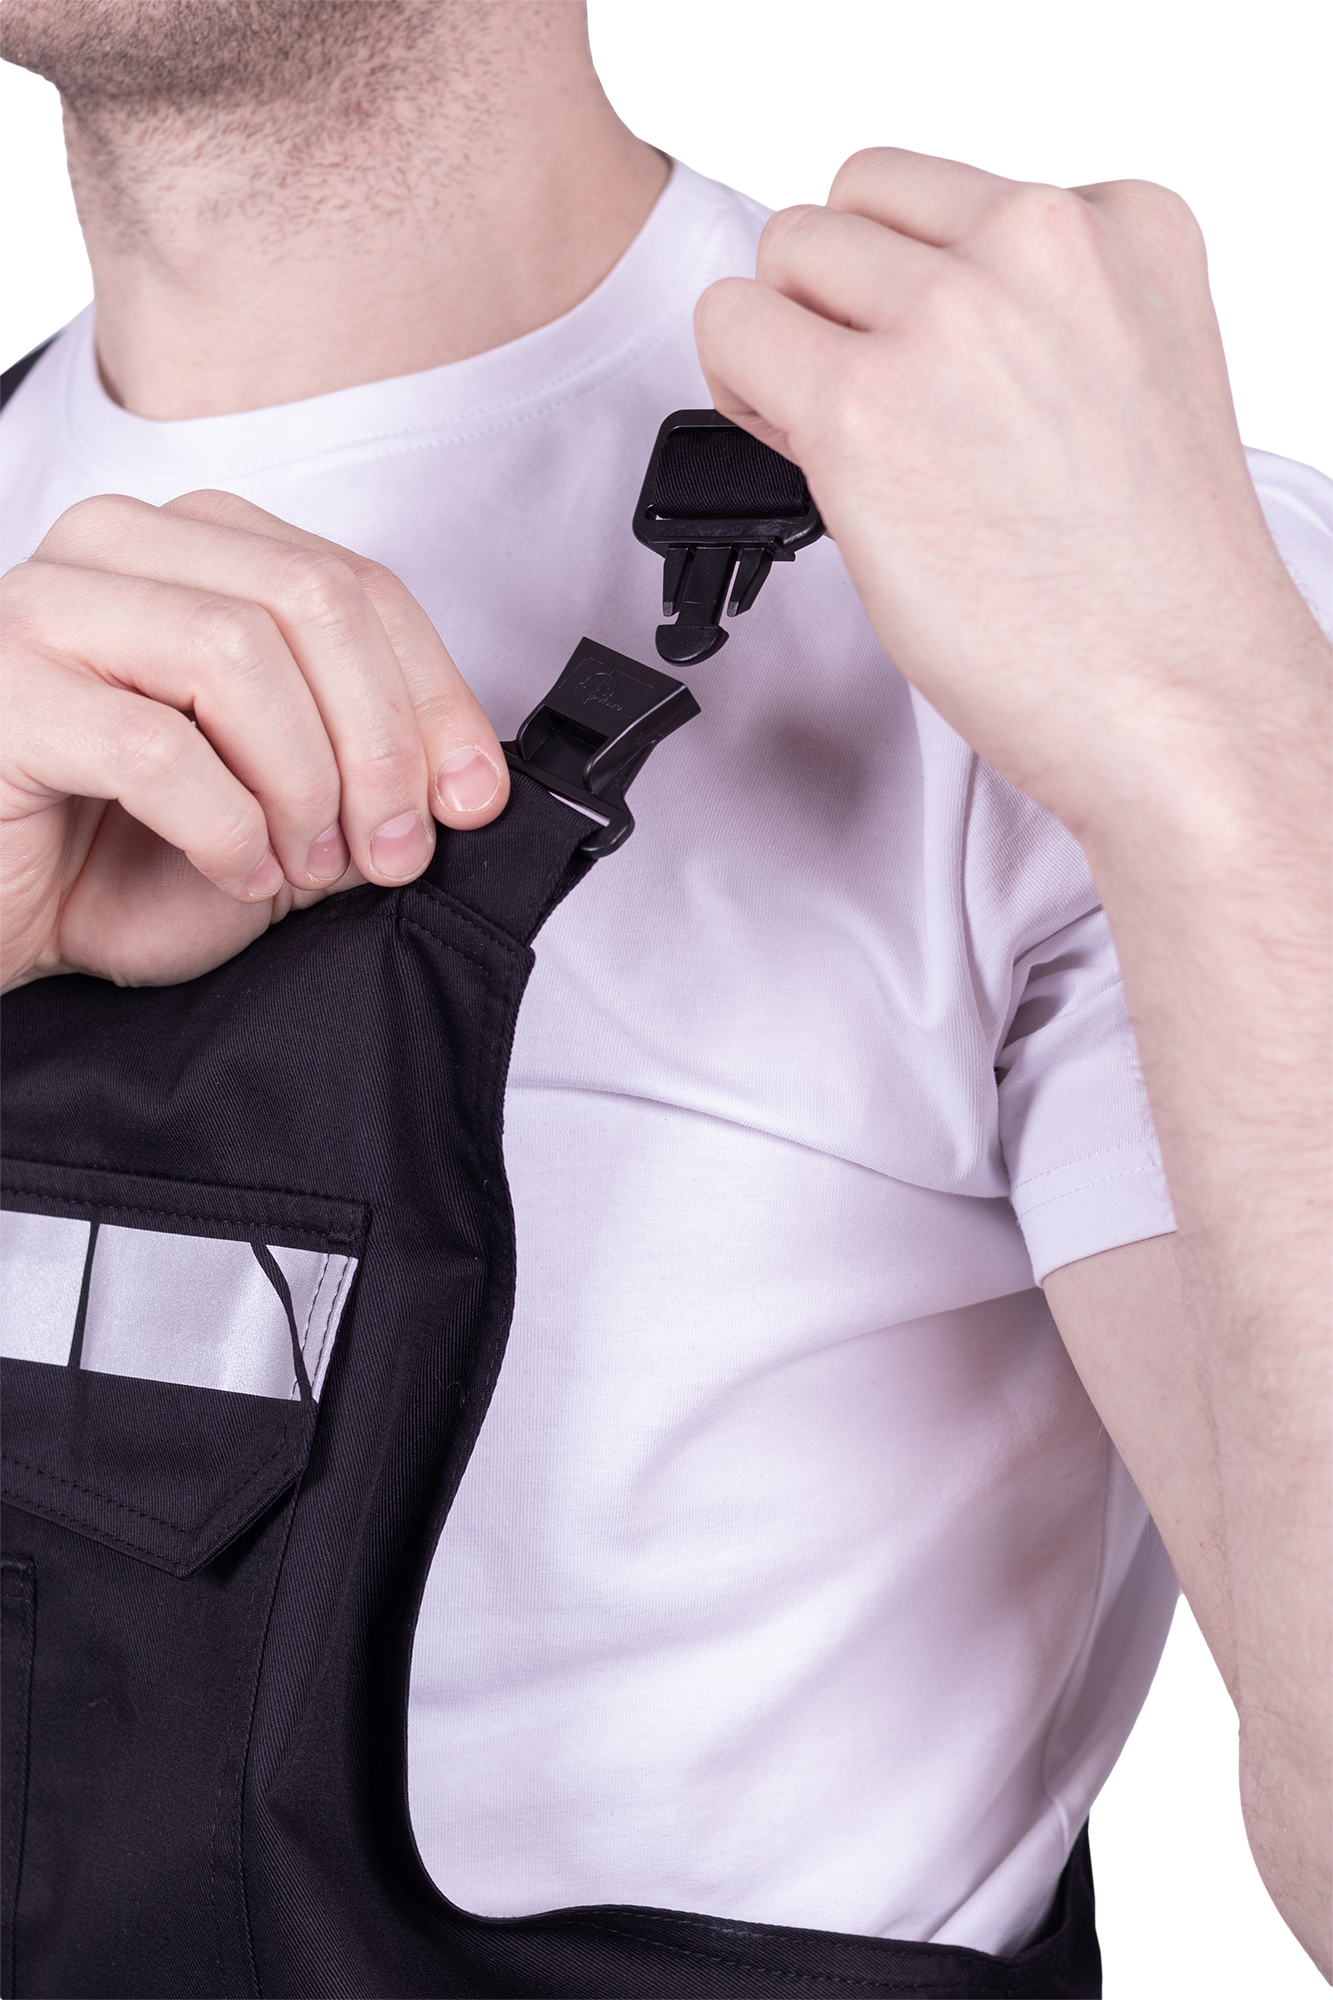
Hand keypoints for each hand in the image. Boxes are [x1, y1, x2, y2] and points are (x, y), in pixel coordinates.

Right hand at [0, 489, 508, 990]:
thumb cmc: (112, 860)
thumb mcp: (274, 812)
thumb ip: (358, 774)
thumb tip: (460, 781)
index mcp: (189, 550)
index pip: (354, 583)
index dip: (435, 695)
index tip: (472, 798)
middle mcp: (114, 550)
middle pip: (311, 598)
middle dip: (382, 740)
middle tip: (391, 847)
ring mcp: (45, 608)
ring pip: (237, 650)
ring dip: (303, 781)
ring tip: (303, 863)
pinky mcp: (1, 690)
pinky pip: (154, 747)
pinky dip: (224, 827)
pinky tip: (236, 872)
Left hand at [694, 149, 1325, 836]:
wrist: (1174, 697)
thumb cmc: (1151, 586)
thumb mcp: (1127, 379)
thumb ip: (1030, 312)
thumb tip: (908, 314)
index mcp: (1120, 225)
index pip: (938, 195)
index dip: (904, 289)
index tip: (923, 366)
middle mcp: (1036, 249)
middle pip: (847, 210)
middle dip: (838, 308)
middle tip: (874, 412)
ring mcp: (947, 322)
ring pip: (779, 256)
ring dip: (786, 345)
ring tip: (845, 442)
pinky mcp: (861, 410)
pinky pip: (728, 334)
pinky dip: (743, 396)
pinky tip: (811, 466)